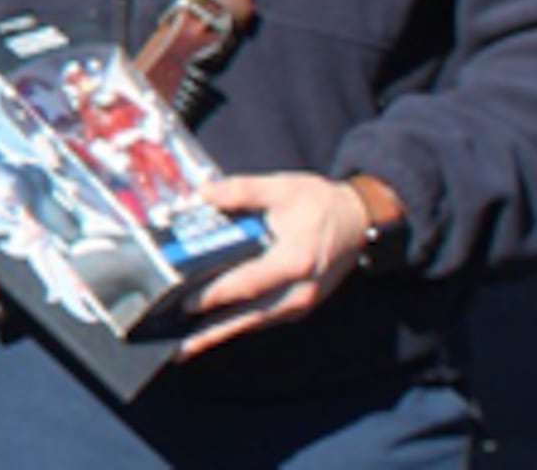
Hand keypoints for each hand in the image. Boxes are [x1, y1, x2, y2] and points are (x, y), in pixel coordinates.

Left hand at [177, 171, 371, 353]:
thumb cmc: (319, 203)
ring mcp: (303, 302)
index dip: (217, 295)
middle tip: (179, 348)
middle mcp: (300, 289)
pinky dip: (240, 325)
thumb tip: (202, 194)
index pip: (249, 284)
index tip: (186, 304)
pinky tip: (215, 328)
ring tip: (189, 346)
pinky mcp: (301, 305)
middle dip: (213, 332)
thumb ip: (241, 191)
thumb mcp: (282, 187)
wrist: (357, 220)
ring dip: (223, 334)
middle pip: (250, 315)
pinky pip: (266, 319)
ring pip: (257, 322)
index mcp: (295, 261)